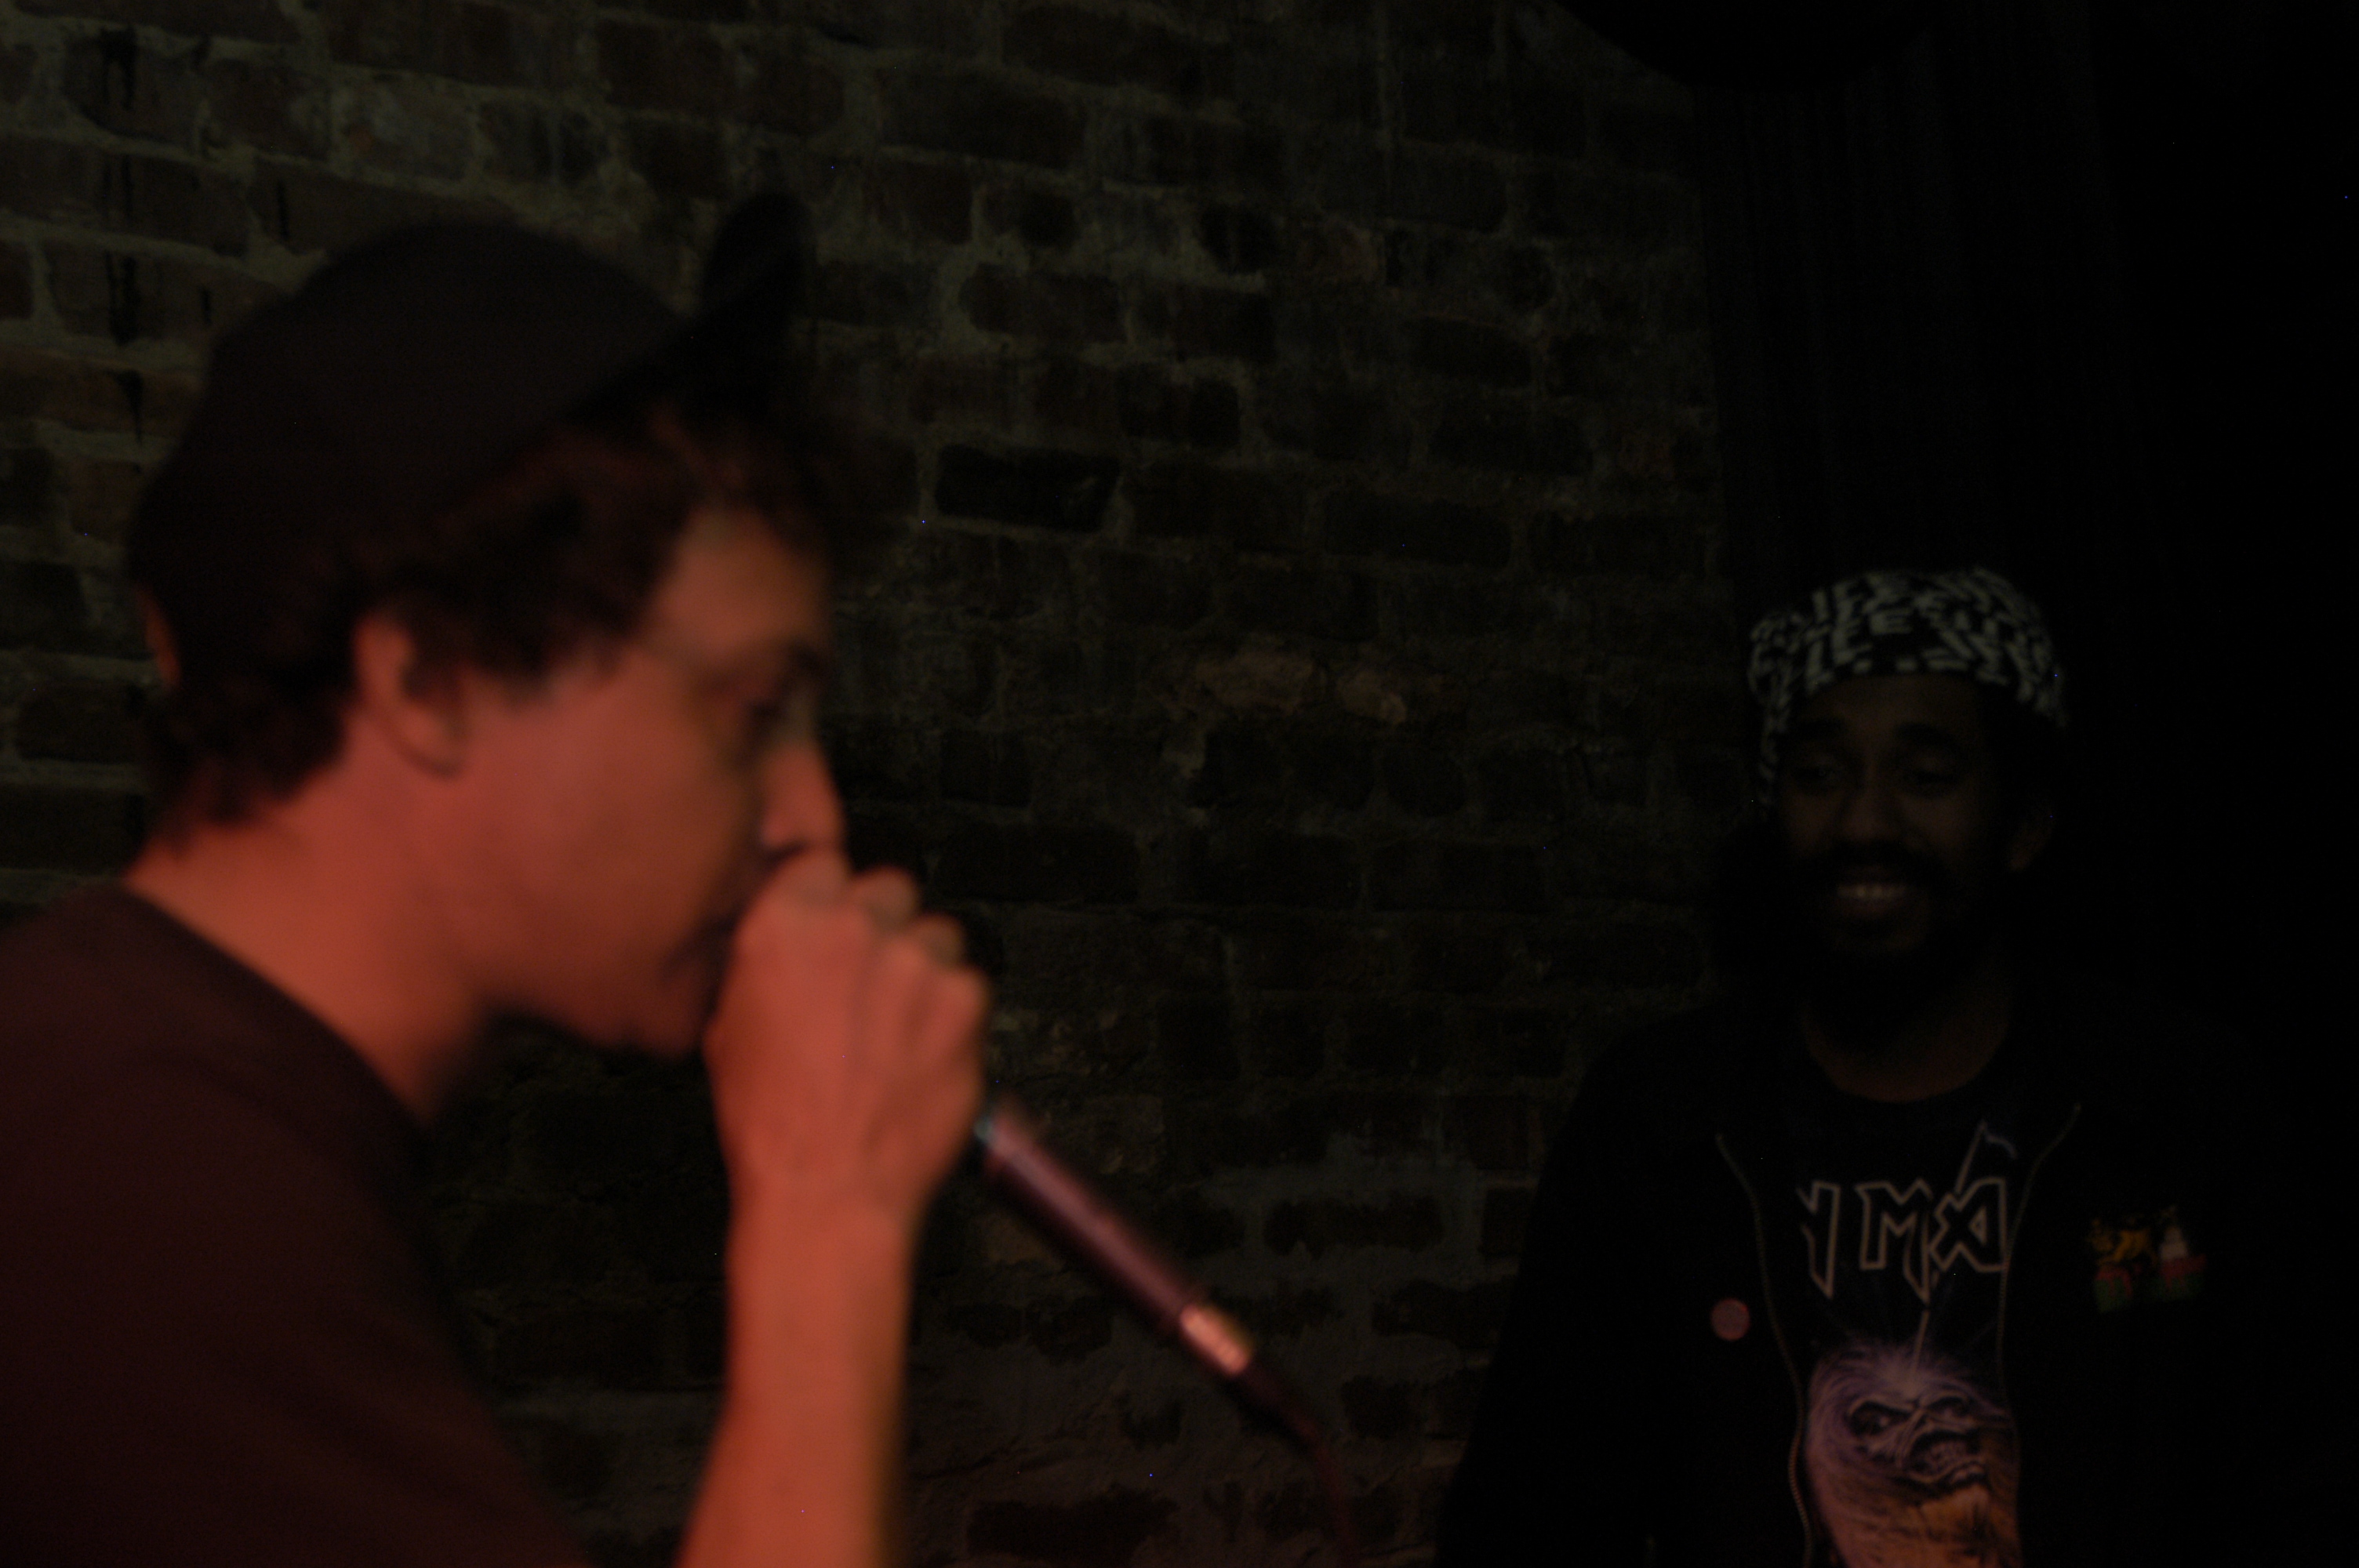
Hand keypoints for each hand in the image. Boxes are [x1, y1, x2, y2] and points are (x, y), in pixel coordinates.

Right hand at [700, 850, 986, 1225]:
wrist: (828, 1189)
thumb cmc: (774, 1125)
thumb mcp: (729, 1028)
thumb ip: (765, 963)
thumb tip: (790, 942)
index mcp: (784, 925)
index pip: (826, 863)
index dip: (835, 898)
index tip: (840, 925)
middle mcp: (851, 929)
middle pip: (890, 888)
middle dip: (885, 930)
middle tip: (874, 985)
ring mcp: (913, 960)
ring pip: (937, 934)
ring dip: (926, 971)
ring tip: (901, 1029)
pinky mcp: (965, 997)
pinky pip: (971, 984)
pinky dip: (956, 1015)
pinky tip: (925, 1054)